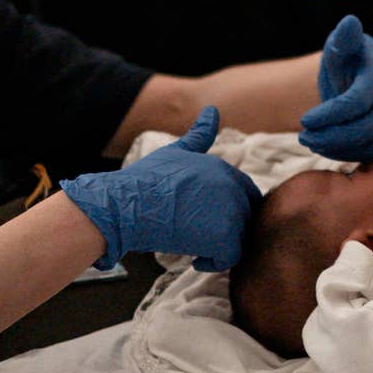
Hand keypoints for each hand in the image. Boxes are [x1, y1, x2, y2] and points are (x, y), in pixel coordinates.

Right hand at [61, 107, 257, 271]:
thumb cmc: (145, 180)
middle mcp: (232, 186)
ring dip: (221, 246)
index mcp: (223, 168)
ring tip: (195, 245)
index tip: (204, 219)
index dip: (228, 211)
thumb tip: (213, 110)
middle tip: (199, 235)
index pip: (245, 194)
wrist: (126, 204)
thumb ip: (199, 135)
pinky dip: (215, 262)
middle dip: (227, 229)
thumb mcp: (176, 152)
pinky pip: (231, 257)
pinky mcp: (223, 236)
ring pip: (240, 237)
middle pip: (245, 217)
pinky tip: (195, 258)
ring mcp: (230, 211)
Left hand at [300, 15, 372, 173]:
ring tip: (315, 145)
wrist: (362, 70)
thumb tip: (349, 23)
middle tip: (304, 138)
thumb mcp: (341, 46)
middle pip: (366, 128)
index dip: (330, 115)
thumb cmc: (347, 58)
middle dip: (332, 137)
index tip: (305, 121)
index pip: (356, 102)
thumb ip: (343, 38)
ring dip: (344, 150)